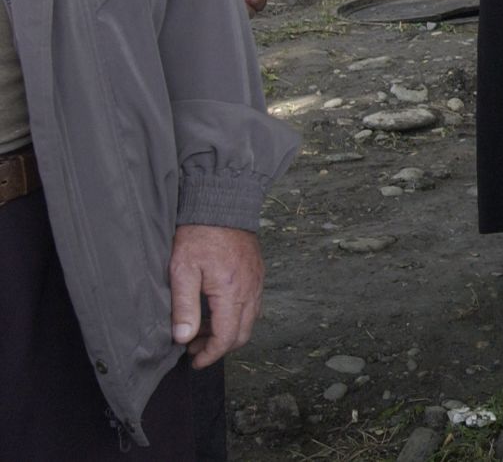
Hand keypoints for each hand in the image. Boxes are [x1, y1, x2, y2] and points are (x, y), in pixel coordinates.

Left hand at [169, 225, 264, 367]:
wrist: (223, 204)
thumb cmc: (199, 235)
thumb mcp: (182, 271)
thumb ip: (184, 307)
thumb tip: (183, 338)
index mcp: (232, 292)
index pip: (226, 337)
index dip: (210, 355)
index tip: (194, 361)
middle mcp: (250, 290)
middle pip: (242, 334)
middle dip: (218, 347)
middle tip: (193, 348)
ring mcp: (257, 282)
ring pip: (249, 321)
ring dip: (227, 333)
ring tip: (200, 331)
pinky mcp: (257, 274)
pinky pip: (252, 305)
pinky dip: (236, 317)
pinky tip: (215, 311)